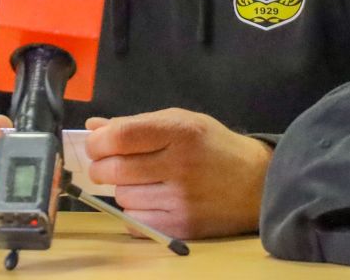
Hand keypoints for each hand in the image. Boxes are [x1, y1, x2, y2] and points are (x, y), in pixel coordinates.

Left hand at [85, 108, 272, 239]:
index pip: (120, 137)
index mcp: (179, 131)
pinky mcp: (182, 227)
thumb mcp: (181, 121)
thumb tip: (93, 128)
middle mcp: (180, 165)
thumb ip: (136, 124)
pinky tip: (150, 201)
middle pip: (115, 170)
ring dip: (123, 189)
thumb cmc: (213, 146)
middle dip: (101, 167)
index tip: (96, 145)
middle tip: (108, 165)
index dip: (98, 142)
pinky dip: (135, 212)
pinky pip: (135, 222)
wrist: (256, 183)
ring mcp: (182, 200)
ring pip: (122, 197)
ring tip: (142, 181)